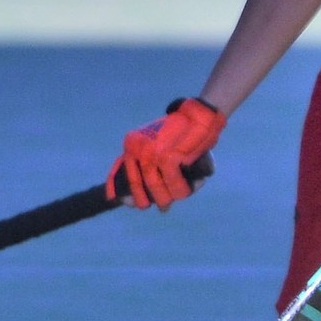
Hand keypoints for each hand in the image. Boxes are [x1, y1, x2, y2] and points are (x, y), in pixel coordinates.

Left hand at [109, 98, 225, 210]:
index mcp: (131, 143)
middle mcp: (136, 149)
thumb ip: (148, 157)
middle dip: (146, 199)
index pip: (120, 171)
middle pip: (138, 183)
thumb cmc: (182, 129)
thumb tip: (141, 188)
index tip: (127, 203)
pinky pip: (173, 183)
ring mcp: (151, 154)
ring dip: (166, 197)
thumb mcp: (157, 139)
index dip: (122, 191)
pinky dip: (181, 190)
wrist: (201, 114)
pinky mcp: (167, 158)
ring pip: (155, 186)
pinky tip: (187, 191)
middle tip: (160, 206)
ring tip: (174, 200)